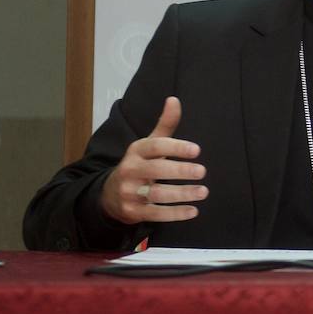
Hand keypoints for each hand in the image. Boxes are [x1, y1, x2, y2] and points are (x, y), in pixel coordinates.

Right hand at [99, 96, 207, 224]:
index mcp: (136, 151)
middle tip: (203, 172)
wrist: (109, 195)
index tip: (197, 150)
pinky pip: (155, 214)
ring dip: (182, 194)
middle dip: (180, 171)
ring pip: (156, 194)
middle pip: (156, 170)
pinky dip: (175, 214)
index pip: (155, 146)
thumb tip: (174, 99)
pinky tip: (193, 211)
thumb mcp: (148, 144)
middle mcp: (130, 170)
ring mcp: (130, 192)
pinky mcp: (133, 211)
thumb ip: (165, 125)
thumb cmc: (139, 164)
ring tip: (203, 192)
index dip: (175, 147)